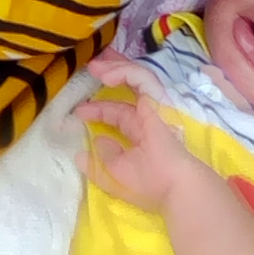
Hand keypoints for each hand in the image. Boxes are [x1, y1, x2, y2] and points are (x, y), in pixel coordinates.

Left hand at [83, 58, 200, 213]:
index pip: (118, 115)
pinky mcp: (156, 99)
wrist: (175, 187)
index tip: (78, 112)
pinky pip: (140, 79)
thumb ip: (99, 163)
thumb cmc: (148, 185)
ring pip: (135, 78)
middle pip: (128, 90)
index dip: (98, 110)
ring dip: (115, 68)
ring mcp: (153, 107)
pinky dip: (124, 72)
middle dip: (111, 76)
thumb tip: (86, 149)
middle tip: (91, 68)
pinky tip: (106, 76)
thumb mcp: (114, 177)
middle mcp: (147, 118)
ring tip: (95, 66)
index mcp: (140, 135)